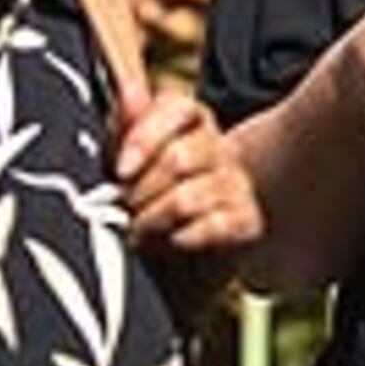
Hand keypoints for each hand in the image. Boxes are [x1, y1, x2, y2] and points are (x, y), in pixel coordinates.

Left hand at [115, 90, 262, 327]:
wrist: (158, 277)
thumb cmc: (133, 212)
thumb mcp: (115, 169)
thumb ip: (123, 128)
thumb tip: (132, 88)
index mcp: (188, 124)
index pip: (178, 106)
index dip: (146, 135)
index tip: (120, 170)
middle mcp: (219, 148)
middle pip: (181, 157)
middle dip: (141, 191)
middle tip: (123, 210)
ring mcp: (239, 185)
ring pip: (192, 195)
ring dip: (155, 220)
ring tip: (138, 234)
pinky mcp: (249, 222)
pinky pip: (219, 225)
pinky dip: (186, 238)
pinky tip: (174, 243)